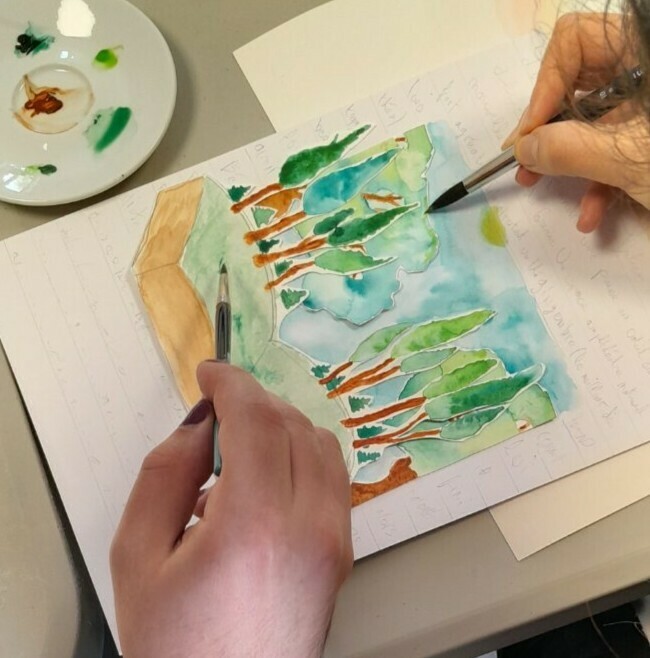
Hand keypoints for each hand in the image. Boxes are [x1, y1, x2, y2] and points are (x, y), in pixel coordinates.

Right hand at [110, 362, 352, 657]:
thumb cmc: (178, 646)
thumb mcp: (137, 557)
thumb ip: (165, 474)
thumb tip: (201, 423)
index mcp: (255, 526)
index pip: (257, 419)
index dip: (232, 383)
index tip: (211, 372)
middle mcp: (308, 526)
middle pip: (291, 424)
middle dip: (252, 402)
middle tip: (216, 411)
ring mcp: (334, 539)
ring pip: (320, 443)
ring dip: (280, 426)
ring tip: (238, 449)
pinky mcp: (342, 551)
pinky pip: (331, 476)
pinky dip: (301, 454)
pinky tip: (265, 479)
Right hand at [504, 12, 649, 231]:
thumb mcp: (632, 159)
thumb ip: (568, 150)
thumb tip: (522, 148)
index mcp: (643, 52)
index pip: (575, 42)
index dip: (544, 88)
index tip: (529, 136)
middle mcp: (645, 70)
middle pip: (580, 83)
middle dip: (551, 130)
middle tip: (526, 165)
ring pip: (597, 121)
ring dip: (572, 164)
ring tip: (546, 192)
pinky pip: (619, 145)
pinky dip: (602, 179)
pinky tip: (595, 214)